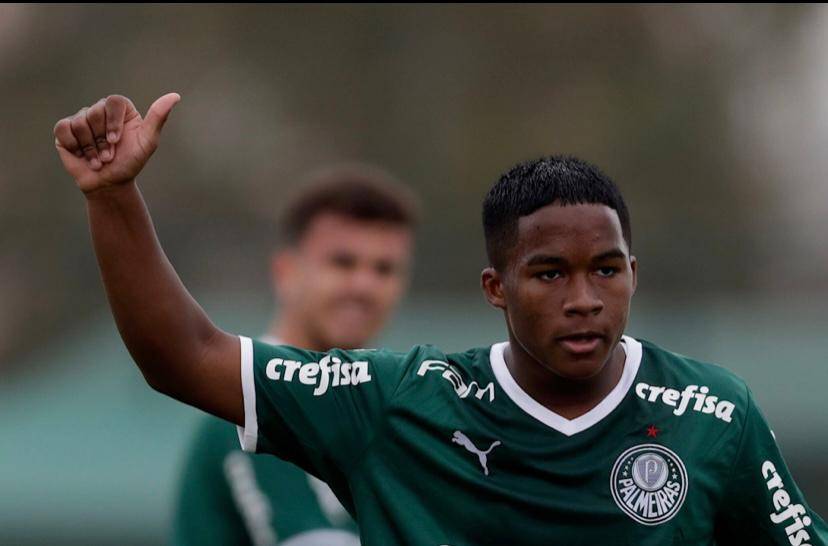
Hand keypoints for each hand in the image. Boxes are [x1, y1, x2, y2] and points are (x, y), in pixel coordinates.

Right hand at [53, 93, 179, 193]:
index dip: (113, 123)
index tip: (116, 141)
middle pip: (95, 112)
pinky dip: (74, 146)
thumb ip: (158, 118)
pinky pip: (63, 129)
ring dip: (90, 148)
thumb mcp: (148, 142)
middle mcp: (100, 110)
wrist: (109, 184)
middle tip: (109, 155)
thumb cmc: (130, 163)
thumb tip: (175, 96)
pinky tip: (82, 156)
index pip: (114, 102)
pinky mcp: (65, 130)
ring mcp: (82, 119)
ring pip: (80, 123)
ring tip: (98, 160)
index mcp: (121, 110)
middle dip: (102, 140)